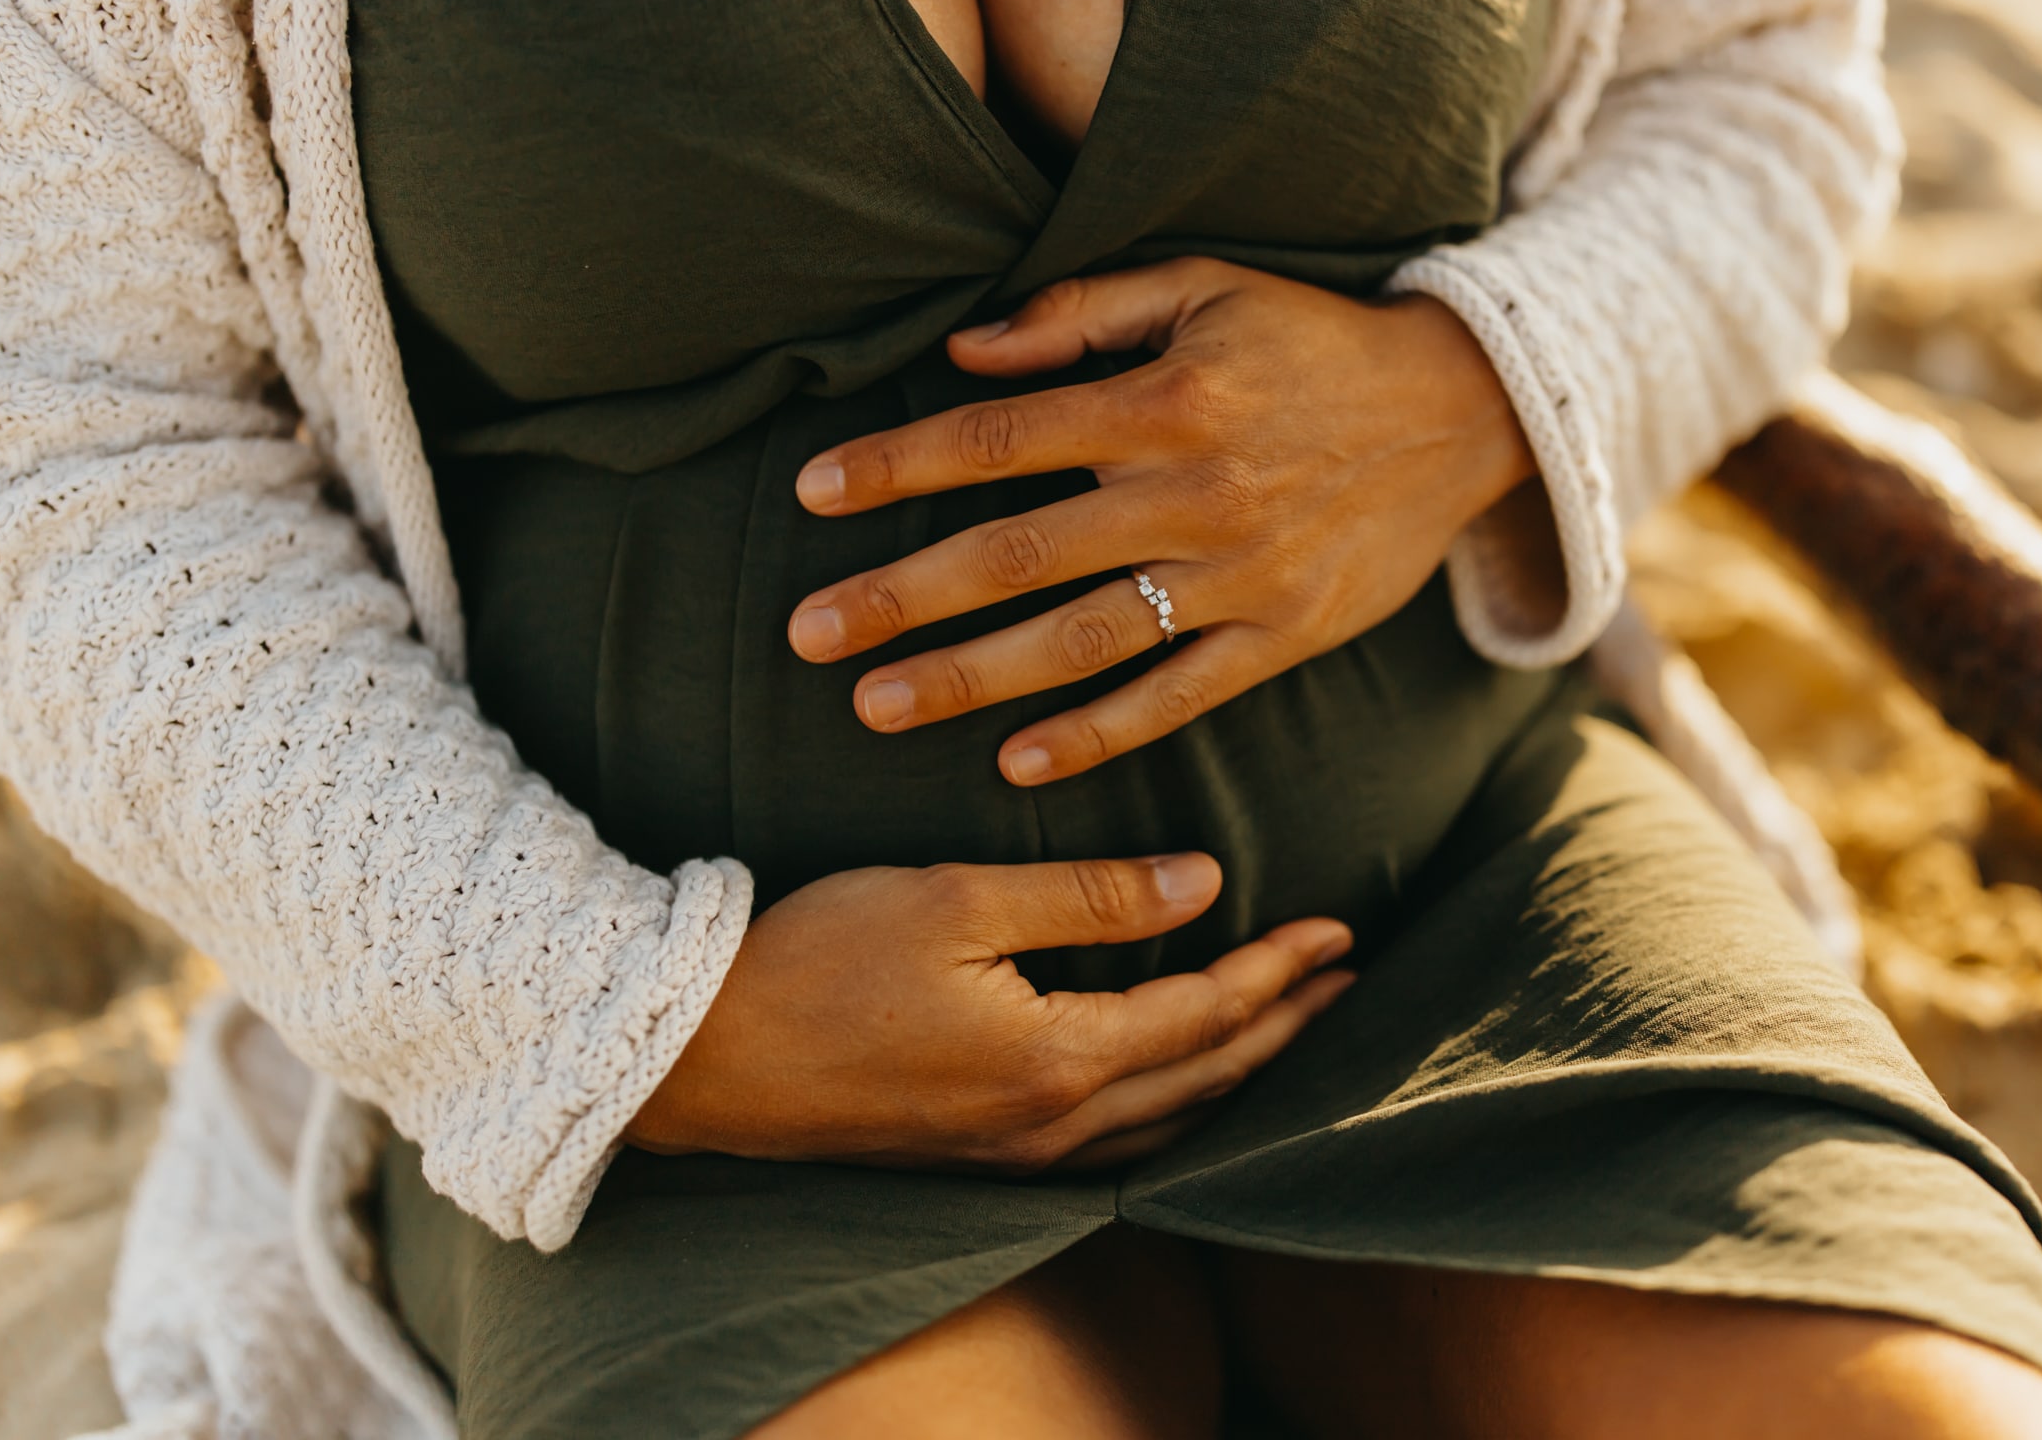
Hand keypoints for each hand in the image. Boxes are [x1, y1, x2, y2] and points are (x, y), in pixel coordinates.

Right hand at [624, 853, 1352, 1171]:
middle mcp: (1048, 1127)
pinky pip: (1115, 1145)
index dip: (1278, 971)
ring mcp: (1012, 1155)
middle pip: (1205, 1081)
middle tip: (1345, 977)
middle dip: (1283, 1025)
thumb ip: (1090, 898)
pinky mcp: (977, 1157)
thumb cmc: (816, 957)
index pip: (1204, 1016)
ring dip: (1238, 1072)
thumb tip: (1203, 884)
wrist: (696, 1052)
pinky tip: (1178, 1084)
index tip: (1338, 930)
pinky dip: (1173, 1108)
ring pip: (1166, 1124)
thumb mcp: (957, 900)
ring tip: (1287, 1024)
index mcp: (1055, 1061)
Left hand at [785, 258, 1536, 784]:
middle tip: (806, 634)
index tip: (811, 493)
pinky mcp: (1282, 638)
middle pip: (1017, 554)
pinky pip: (1175, 698)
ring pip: (1082, 641)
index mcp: (1163, 399)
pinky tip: (1016, 762)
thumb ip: (1077, 315)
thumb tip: (959, 353)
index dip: (897, 465)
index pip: (999, 438)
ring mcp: (1239, 577)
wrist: (1461, 410)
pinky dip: (1097, 733)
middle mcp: (1192, 494)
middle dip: (901, 597)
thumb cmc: (1308, 339)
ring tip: (877, 709)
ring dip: (971, 679)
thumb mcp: (1201, 287)